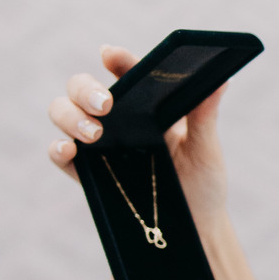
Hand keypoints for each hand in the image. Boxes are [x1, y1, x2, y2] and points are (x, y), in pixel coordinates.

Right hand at [48, 44, 229, 228]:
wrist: (193, 225)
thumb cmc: (203, 181)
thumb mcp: (206, 148)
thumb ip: (204, 115)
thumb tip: (221, 80)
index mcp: (145, 103)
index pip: (125, 71)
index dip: (115, 58)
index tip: (110, 54)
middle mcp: (116, 118)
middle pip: (82, 88)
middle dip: (85, 88)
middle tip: (106, 104)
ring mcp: (97, 143)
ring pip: (64, 113)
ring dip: (70, 116)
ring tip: (95, 132)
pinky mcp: (87, 172)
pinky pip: (61, 155)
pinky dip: (58, 149)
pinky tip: (69, 150)